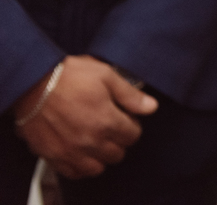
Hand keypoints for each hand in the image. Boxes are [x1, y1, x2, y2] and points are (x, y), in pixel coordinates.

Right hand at [16, 55, 157, 178]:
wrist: (32, 82)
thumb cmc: (69, 76)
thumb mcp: (106, 76)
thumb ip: (130, 95)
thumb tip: (151, 107)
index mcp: (107, 121)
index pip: (133, 135)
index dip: (132, 125)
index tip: (125, 118)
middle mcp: (90, 141)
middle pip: (117, 153)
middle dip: (119, 140)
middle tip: (111, 128)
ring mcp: (71, 151)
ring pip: (98, 167)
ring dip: (101, 156)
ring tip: (97, 141)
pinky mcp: (53, 155)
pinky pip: (74, 173)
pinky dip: (81, 167)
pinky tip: (81, 153)